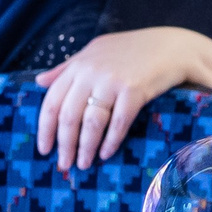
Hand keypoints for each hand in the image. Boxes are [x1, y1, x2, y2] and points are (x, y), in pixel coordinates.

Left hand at [34, 28, 211, 170]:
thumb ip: (67, 67)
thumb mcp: (95, 51)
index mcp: (78, 65)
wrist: (173, 46)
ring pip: (91, 122)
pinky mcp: (134, 90)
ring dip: (85, 147)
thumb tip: (39, 82)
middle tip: (64, 165)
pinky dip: (110, 141)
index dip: (45, 129)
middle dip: (64, 145)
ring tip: (84, 164)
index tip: (44, 149)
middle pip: (68, 116)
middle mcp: (91, 73)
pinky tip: (106, 154)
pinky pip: (118, 122)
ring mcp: (112, 81)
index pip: (51, 101)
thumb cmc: (134, 49)